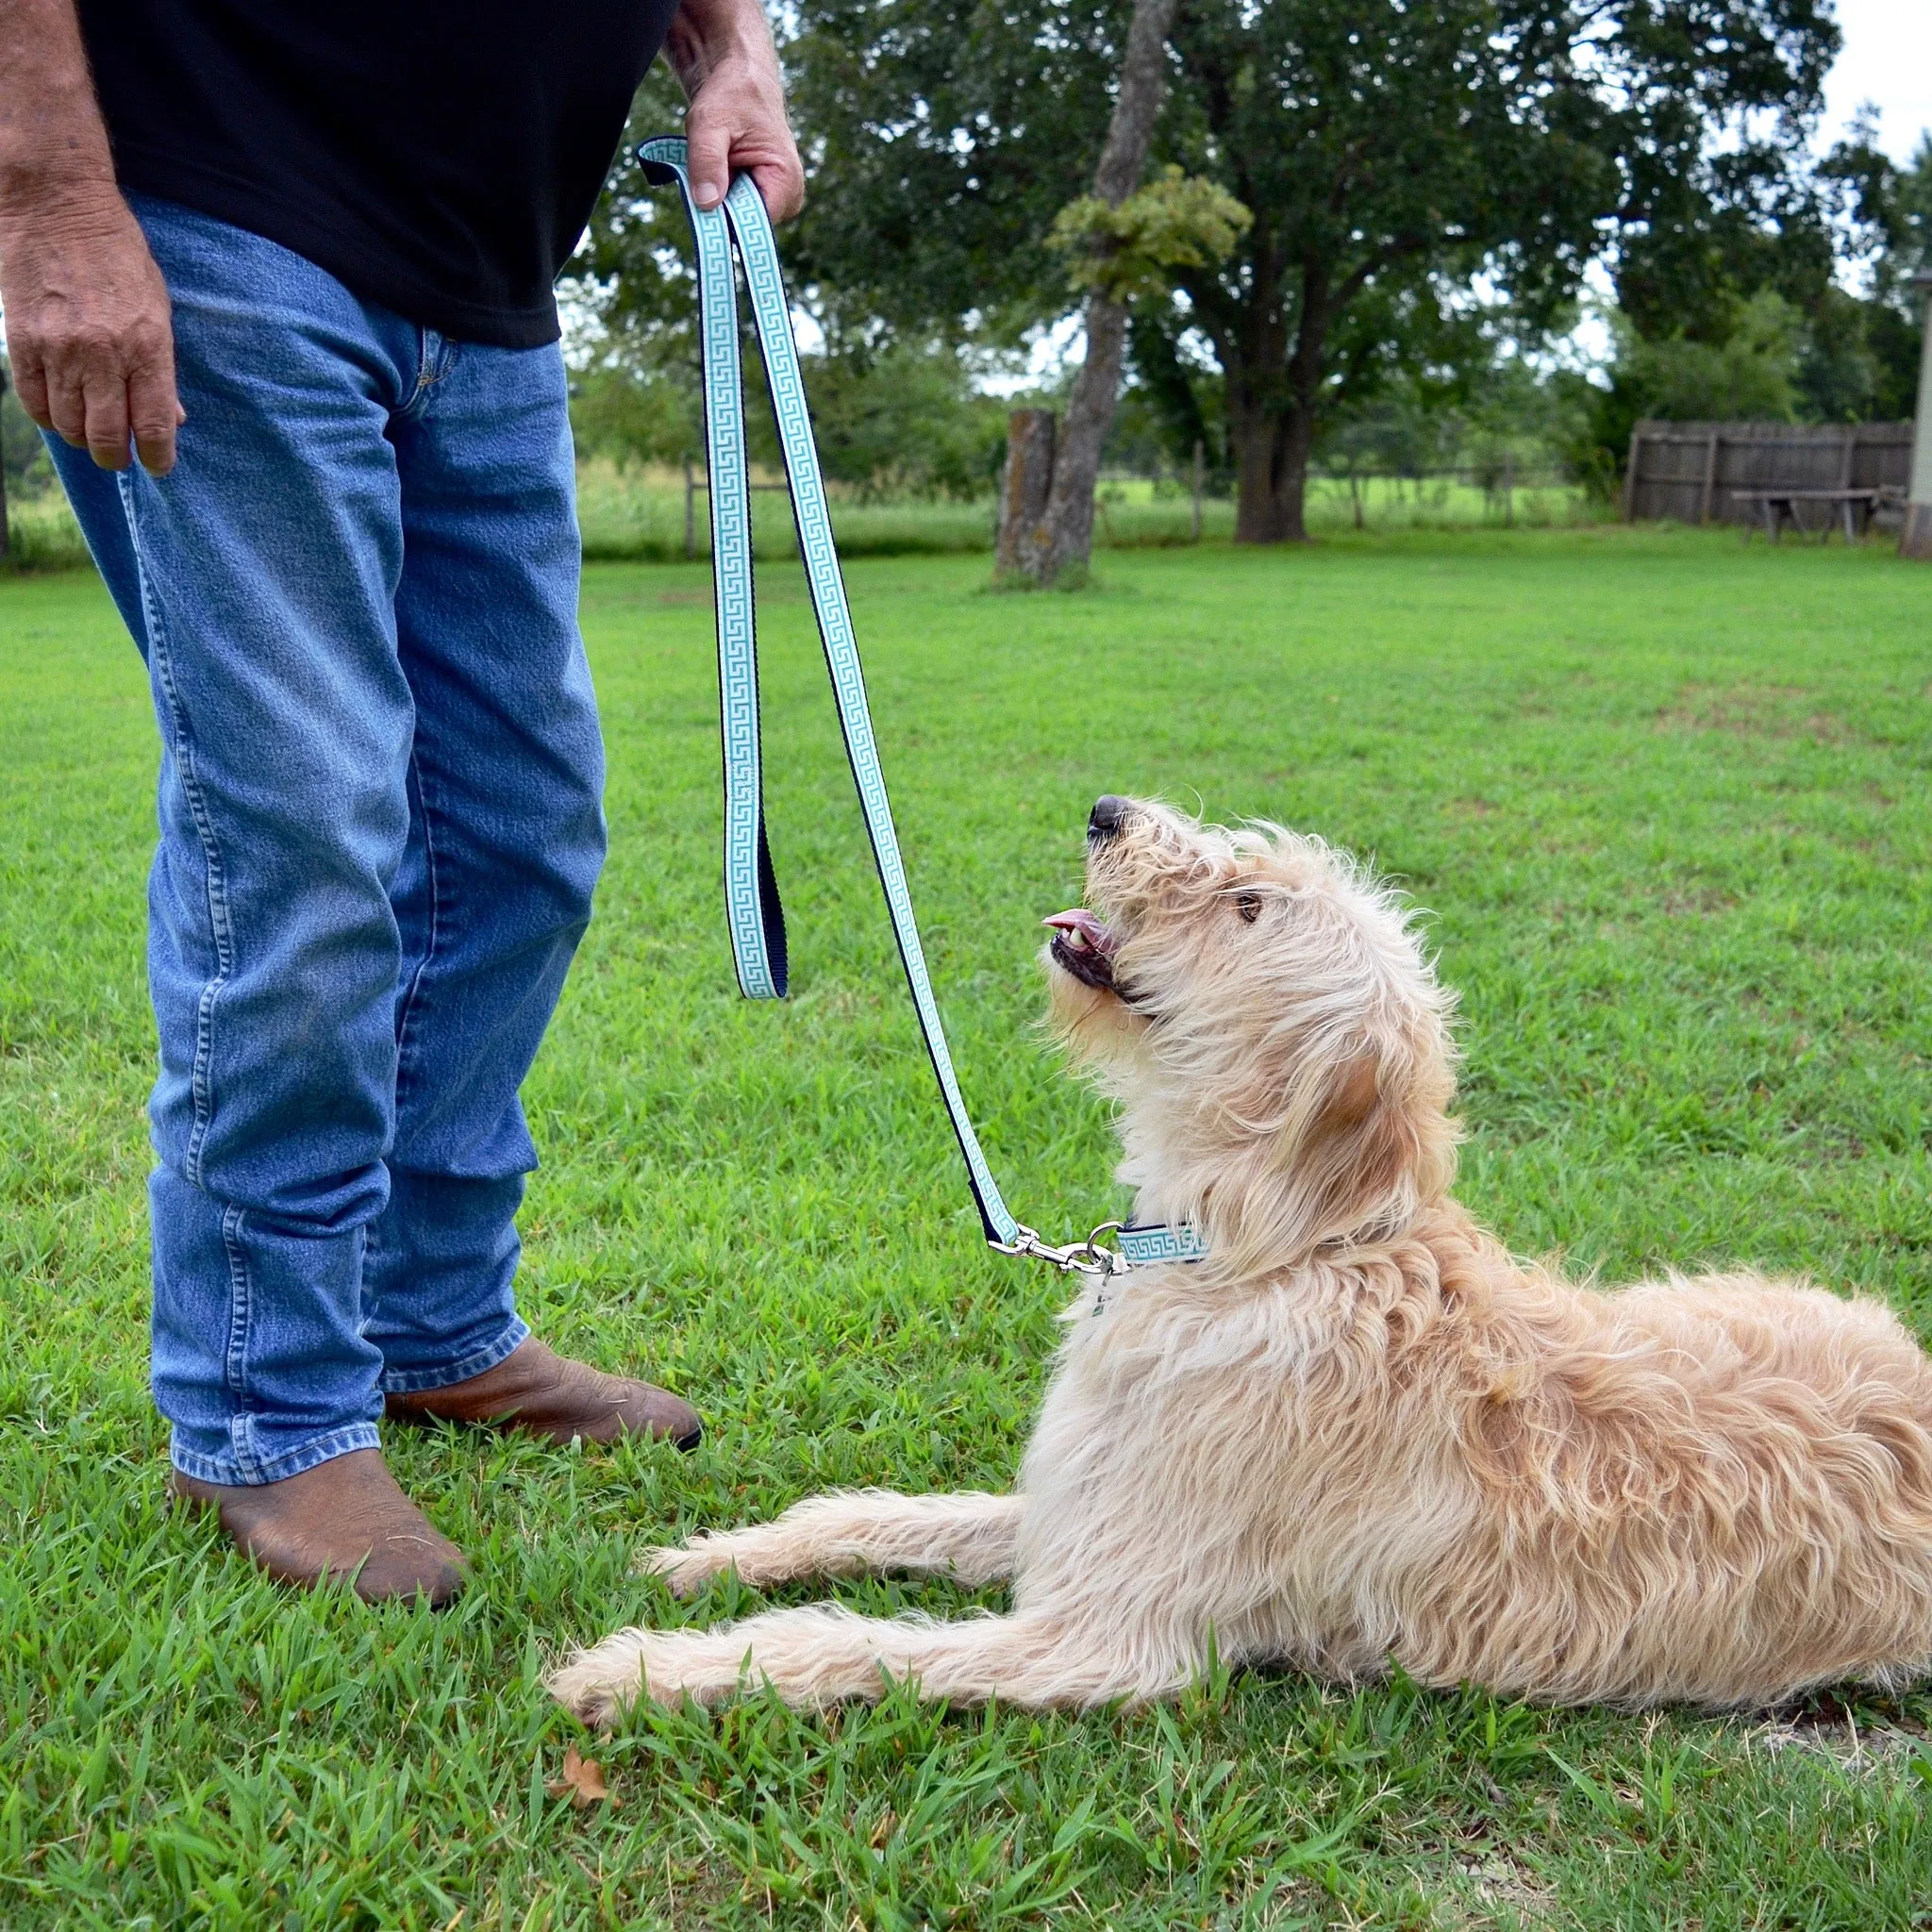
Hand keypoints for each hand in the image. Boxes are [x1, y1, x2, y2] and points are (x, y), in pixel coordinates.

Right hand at [0, 186, 182, 473]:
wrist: (57, 207)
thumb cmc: (118, 257)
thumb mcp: (157, 308)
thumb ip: (163, 367)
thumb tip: (173, 418)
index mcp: (147, 347)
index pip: (154, 424)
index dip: (158, 456)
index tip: (159, 465)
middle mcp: (103, 354)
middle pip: (107, 436)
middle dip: (116, 457)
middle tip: (120, 457)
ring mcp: (59, 349)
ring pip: (69, 425)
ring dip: (82, 439)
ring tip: (91, 434)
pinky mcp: (23, 340)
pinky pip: (33, 401)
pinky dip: (48, 418)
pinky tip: (60, 414)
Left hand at [667, 1, 803, 220]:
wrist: (739, 76)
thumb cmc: (730, 93)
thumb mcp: (709, 123)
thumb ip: (707, 162)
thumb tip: (706, 205)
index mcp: (785, 180)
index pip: (755, 226)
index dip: (726, 221)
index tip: (701, 206)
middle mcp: (788, 197)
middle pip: (744, 226)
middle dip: (718, 207)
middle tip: (701, 175)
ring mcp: (777, 199)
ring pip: (736, 219)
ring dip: (716, 198)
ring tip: (714, 163)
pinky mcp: (763, 197)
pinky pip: (734, 209)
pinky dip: (718, 194)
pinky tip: (717, 169)